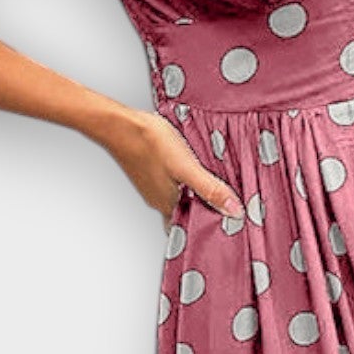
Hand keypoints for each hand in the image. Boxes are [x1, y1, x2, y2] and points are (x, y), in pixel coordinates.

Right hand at [108, 109, 245, 229]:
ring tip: (212, 187)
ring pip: (177, 198)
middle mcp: (158, 199)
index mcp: (168, 204)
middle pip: (184, 213)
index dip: (207, 228)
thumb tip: (234, 211)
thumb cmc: (149, 144)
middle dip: (202, 211)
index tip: (225, 226)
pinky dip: (183, 181)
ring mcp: (152, 185)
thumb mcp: (187, 168)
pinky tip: (190, 168)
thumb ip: (211, 190)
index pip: (189, 228)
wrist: (119, 124)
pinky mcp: (149, 171)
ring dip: (193, 195)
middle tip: (223, 207)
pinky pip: (170, 183)